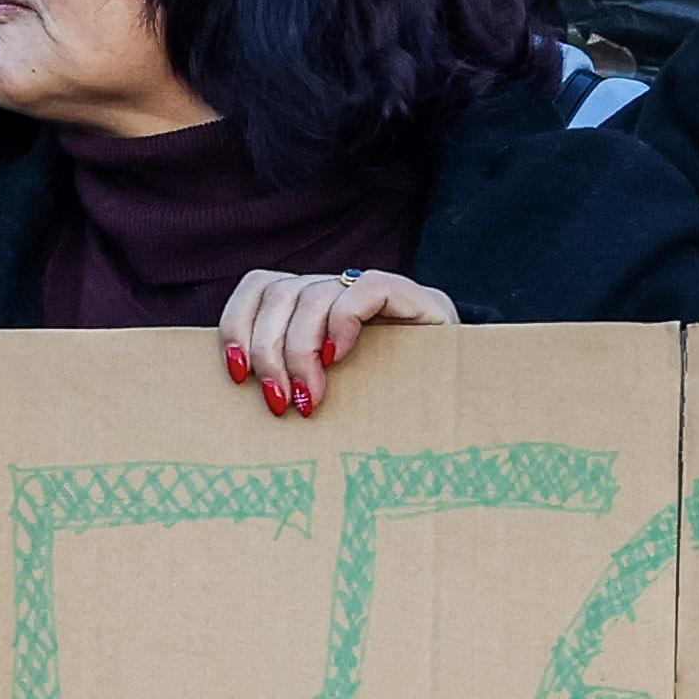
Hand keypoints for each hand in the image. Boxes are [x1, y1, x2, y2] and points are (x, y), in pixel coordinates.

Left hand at [219, 265, 455, 414]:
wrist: (463, 402)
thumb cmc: (385, 411)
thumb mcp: (327, 394)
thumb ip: (290, 381)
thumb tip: (235, 401)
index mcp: (313, 305)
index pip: (260, 287)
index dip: (238, 324)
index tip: (236, 374)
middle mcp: (340, 289)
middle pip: (279, 293)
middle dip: (267, 351)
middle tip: (278, 402)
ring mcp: (377, 291)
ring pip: (313, 295)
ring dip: (300, 351)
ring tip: (309, 398)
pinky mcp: (412, 298)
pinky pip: (365, 290)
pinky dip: (343, 323)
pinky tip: (339, 358)